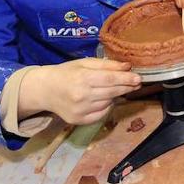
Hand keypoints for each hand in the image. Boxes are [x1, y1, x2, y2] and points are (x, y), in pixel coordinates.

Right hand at [21, 58, 141, 125]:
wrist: (45, 90)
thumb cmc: (66, 73)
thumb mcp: (84, 63)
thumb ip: (106, 65)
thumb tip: (127, 67)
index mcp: (82, 78)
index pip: (110, 79)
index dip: (126, 79)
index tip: (139, 78)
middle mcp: (81, 96)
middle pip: (111, 92)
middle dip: (126, 87)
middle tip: (136, 83)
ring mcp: (79, 110)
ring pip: (108, 103)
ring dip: (115, 96)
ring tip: (112, 89)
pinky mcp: (78, 120)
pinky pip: (101, 114)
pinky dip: (106, 107)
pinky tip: (103, 100)